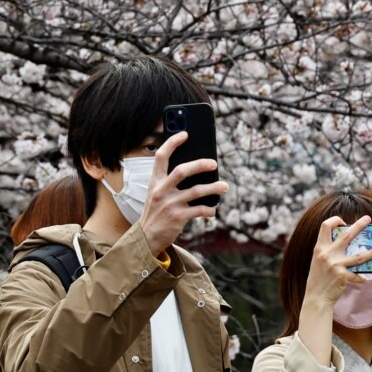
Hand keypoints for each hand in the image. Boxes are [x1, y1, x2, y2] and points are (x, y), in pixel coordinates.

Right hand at [138, 132, 229, 254]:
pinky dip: (209, 209)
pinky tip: (213, 210)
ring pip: (196, 191)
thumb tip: (197, 168)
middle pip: (182, 171)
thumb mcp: (157, 193)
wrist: (146, 238)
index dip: (172, 143)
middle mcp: (161, 190)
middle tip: (214, 164)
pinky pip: (199, 210)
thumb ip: (170, 181)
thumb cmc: (156, 211)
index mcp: (155, 181)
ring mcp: (170, 204)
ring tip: (225, 187)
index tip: (185, 134)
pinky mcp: (178, 217)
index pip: (161, 157)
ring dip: (214, 188)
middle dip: (200, 165)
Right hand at [296, 215, 371, 364]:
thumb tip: (347, 243)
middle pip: (346, 235)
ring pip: (359, 256)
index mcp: (319, 248)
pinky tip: (365, 278)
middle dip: (359, 225)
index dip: (334, 220)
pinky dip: (361, 277)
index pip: (325, 226)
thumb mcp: (318, 261)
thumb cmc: (318, 279)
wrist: (315, 298)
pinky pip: (357, 275)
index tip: (343, 221)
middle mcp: (327, 254)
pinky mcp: (342, 276)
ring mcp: (335, 265)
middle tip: (368, 218)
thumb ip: (328, 251)